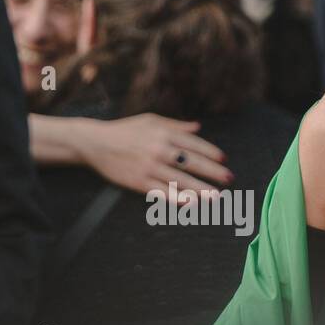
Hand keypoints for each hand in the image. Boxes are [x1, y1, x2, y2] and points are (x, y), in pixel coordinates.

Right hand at [83, 114, 232, 195]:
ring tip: (216, 197)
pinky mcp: (138, 182)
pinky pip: (162, 192)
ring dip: (200, 189)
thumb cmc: (125, 130)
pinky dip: (177, 198)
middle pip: (191, 162)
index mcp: (163, 133)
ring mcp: (149, 167)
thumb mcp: (150, 120)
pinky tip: (190, 203)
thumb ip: (175, 125)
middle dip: (212, 172)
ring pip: (179, 180)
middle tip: (228, 179)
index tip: (223, 160)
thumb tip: (198, 127)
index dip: (210, 152)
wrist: (96, 143)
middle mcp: (158, 150)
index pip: (193, 143)